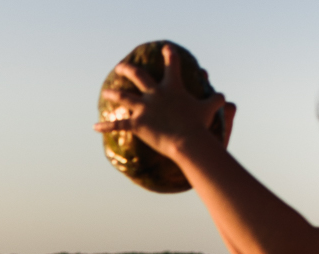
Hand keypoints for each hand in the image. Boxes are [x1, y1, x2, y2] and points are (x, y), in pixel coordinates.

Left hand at [94, 44, 234, 152]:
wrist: (186, 140)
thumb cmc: (198, 125)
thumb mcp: (209, 109)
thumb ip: (215, 100)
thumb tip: (224, 96)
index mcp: (172, 87)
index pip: (172, 65)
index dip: (170, 55)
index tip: (166, 48)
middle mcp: (155, 94)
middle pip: (138, 76)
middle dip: (128, 69)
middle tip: (121, 66)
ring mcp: (144, 108)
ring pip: (124, 97)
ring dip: (113, 93)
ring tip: (106, 90)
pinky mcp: (137, 124)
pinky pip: (117, 125)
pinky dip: (105, 126)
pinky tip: (94, 126)